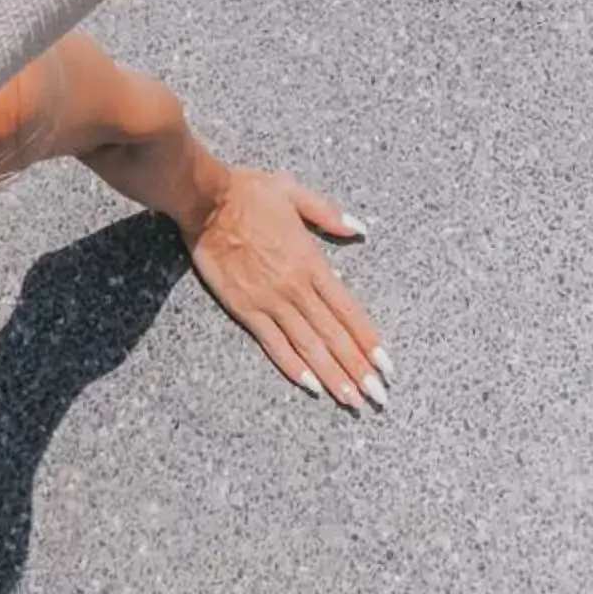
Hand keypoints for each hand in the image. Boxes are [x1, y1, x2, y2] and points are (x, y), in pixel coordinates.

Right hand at [179, 163, 390, 412]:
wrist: (206, 200)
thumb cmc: (247, 192)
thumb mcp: (294, 192)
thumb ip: (328, 214)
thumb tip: (359, 229)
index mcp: (312, 262)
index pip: (349, 310)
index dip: (369, 340)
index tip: (387, 365)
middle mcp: (296, 287)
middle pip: (334, 336)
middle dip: (359, 369)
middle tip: (379, 397)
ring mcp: (270, 301)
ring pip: (309, 346)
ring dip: (333, 376)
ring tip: (352, 401)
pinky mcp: (245, 309)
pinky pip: (273, 344)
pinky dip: (293, 366)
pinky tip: (310, 386)